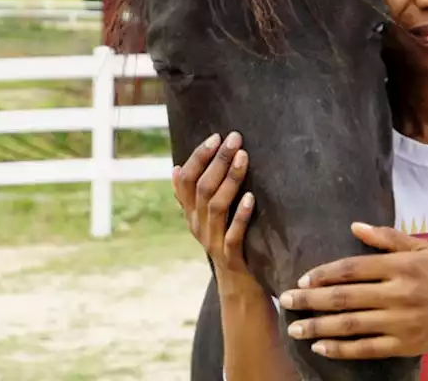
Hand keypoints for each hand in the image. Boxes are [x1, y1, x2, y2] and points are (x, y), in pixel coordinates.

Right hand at [172, 131, 254, 278]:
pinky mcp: (231, 258)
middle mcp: (198, 227)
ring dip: (230, 180)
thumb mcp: (208, 220)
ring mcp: (213, 243)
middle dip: (218, 161)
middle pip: (202, 189)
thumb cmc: (229, 245)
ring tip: (243, 158)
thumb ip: (193, 197)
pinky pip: (233, 236)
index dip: (198, 157)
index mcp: (191, 215)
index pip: (186, 181)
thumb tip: (176, 168)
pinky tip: (251, 198)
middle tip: (234, 138)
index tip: (215, 137)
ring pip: (216, 207)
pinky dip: (241, 216)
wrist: (239, 289)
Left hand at [277, 222, 427, 359]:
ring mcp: (401, 321)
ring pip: (351, 325)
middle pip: (344, 297)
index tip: (302, 278)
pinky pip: (367, 348)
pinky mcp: (406, 344)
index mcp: (401, 266)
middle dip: (310, 299)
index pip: (353, 268)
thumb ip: (389, 238)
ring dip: (318, 326)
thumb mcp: (425, 249)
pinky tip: (322, 347)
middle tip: (284, 300)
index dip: (324, 273)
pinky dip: (342, 349)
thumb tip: (355, 225)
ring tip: (295, 327)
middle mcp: (398, 293)